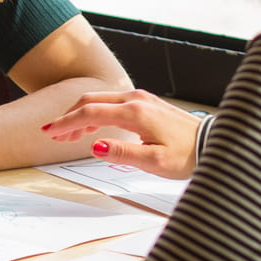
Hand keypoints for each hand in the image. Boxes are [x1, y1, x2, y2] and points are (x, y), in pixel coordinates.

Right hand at [41, 88, 201, 179]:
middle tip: (53, 133)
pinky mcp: (145, 103)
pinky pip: (112, 102)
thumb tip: (96, 146)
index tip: (49, 131)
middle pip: (91, 100)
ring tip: (68, 134)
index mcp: (135, 112)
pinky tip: (91, 127)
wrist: (211, 143)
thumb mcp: (154, 161)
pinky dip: (96, 112)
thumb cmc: (186, 155)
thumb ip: (123, 153)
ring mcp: (141, 98)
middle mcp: (136, 99)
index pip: (90, 112)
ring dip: (80, 114)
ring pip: (100, 99)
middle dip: (68, 116)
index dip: (66, 122)